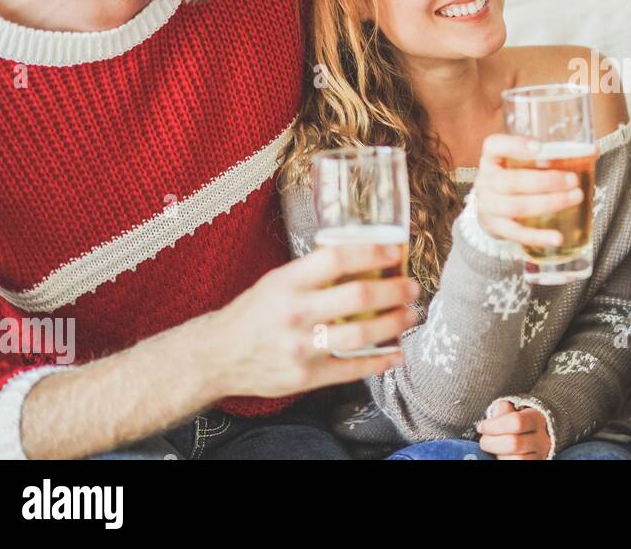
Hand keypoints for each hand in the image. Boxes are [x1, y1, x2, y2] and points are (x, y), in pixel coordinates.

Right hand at [205, 243, 419, 398]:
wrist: (218, 355)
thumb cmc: (257, 312)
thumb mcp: (278, 281)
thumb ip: (315, 272)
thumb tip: (366, 256)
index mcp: (288, 282)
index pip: (336, 259)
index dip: (371, 253)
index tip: (395, 252)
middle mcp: (295, 313)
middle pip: (358, 298)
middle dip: (394, 291)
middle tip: (412, 288)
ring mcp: (300, 347)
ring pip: (361, 335)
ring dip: (394, 324)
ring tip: (409, 315)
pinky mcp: (305, 376)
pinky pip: (351, 370)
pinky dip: (380, 362)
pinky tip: (396, 354)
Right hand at [472, 133, 589, 248]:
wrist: (490, 210)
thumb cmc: (513, 179)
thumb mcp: (520, 164)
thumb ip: (549, 156)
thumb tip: (592, 151)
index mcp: (491, 159)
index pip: (494, 146)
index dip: (515, 145)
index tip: (539, 147)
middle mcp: (485, 181)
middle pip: (513, 180)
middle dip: (546, 180)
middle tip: (573, 180)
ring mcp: (489, 206)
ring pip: (518, 206)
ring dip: (549, 203)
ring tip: (575, 197)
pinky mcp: (496, 228)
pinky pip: (518, 234)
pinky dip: (539, 236)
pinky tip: (558, 237)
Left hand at [476, 400, 551, 459]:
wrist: (534, 439)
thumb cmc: (517, 424)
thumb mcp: (512, 412)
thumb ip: (504, 410)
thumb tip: (498, 409)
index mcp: (536, 419)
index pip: (516, 422)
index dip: (493, 426)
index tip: (481, 427)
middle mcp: (542, 439)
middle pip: (514, 443)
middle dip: (492, 442)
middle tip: (484, 441)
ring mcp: (540, 455)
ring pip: (517, 459)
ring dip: (498, 454)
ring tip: (493, 449)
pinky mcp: (536, 463)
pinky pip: (517, 465)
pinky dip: (504, 460)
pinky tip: (499, 455)